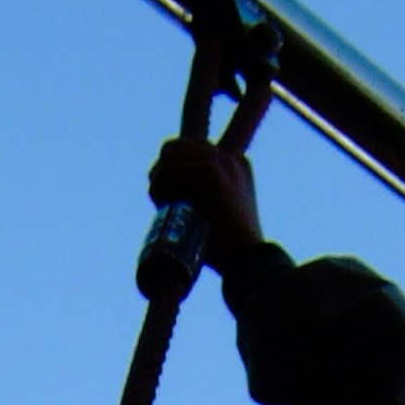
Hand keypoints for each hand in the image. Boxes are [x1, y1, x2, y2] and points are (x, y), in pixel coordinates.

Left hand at [148, 134, 261, 252]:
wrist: (245, 259)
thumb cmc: (226, 249)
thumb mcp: (213, 218)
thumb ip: (198, 202)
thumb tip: (168, 201)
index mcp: (235, 166)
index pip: (191, 148)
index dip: (171, 168)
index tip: (166, 196)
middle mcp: (231, 158)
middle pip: (177, 145)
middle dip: (162, 168)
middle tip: (158, 197)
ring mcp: (223, 161)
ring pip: (171, 155)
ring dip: (158, 178)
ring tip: (158, 202)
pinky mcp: (212, 170)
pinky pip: (172, 168)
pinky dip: (160, 185)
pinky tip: (159, 201)